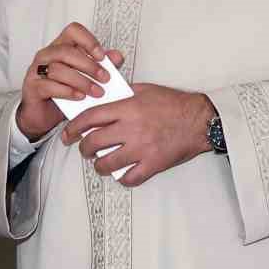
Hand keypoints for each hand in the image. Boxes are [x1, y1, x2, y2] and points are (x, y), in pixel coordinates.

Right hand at [15, 22, 126, 141]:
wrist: (42, 115)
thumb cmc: (63, 93)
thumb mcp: (85, 78)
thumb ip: (101, 65)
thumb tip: (117, 56)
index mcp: (60, 46)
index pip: (73, 31)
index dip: (88, 41)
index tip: (102, 56)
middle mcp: (47, 55)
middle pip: (67, 51)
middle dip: (89, 65)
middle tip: (105, 79)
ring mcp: (36, 70)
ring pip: (58, 68)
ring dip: (81, 81)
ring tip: (96, 92)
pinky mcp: (32, 87)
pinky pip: (49, 86)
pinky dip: (67, 91)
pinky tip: (80, 97)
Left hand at [63, 84, 215, 187]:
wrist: (200, 120)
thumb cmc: (174, 104)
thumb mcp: (145, 90)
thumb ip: (122, 95)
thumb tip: (101, 100)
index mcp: (128, 108)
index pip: (90, 118)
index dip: (74, 127)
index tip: (68, 133)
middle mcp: (131, 129)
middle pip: (94, 143)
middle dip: (84, 149)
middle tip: (85, 149)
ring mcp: (142, 148)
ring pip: (107, 164)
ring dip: (99, 166)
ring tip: (100, 163)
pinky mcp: (153, 164)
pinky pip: (130, 178)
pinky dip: (123, 178)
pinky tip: (122, 173)